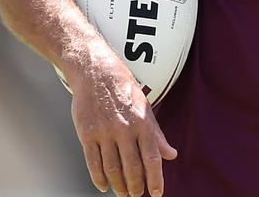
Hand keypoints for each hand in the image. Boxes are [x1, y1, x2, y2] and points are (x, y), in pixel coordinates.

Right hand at [65, 41, 176, 196]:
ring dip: (119, 185)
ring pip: (112, 167)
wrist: (96, 73)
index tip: (157, 193)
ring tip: (123, 194)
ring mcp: (105, 133)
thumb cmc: (124, 90)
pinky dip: (98, 177)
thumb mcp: (146, 109)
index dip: (155, 179)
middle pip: (132, 167)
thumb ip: (157, 135)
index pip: (152, 158)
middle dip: (136, 186)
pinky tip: (103, 186)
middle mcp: (125, 130)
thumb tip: (171, 155)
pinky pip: (93, 161)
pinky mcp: (87, 134)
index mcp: (143, 123)